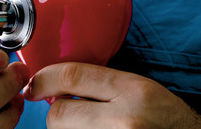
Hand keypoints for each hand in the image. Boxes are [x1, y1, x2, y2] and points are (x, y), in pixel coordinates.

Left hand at [23, 62, 200, 128]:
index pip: (72, 76)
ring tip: (89, 125)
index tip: (34, 84)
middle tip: (67, 112)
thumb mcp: (137, 88)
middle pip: (59, 114)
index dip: (45, 78)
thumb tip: (58, 84)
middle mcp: (125, 118)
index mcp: (132, 90)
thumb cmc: (166, 118)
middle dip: (55, 112)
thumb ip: (100, 83)